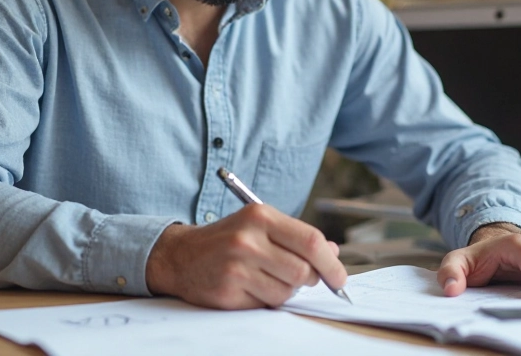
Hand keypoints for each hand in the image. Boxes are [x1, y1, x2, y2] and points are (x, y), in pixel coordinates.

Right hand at [145, 204, 346, 308]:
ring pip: (286, 292)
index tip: (339, 278)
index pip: (311, 241)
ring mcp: (236, 267)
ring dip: (285, 290)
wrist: (181, 255)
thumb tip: (333, 252)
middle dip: (309, 280)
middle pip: (303, 271)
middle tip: (301, 278)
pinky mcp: (227, 292)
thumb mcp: (261, 226)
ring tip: (266, 277)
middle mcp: (248, 239)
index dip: (332, 264)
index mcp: (261, 216)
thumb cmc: (228, 239)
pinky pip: (265, 304)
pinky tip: (250, 287)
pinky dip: (265, 300)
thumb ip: (297, 237)